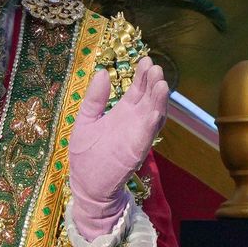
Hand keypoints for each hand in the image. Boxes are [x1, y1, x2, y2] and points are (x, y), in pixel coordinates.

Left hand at [67, 57, 169, 239]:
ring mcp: (137, 136)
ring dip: (158, 101)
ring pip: (153, 115)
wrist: (87, 186)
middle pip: (148, 98)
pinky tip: (156, 111)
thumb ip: (95, 98)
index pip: (137, 90)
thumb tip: (103, 72)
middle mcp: (134, 122)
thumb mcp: (86, 120)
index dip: (142, 75)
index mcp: (122, 113)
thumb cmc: (86, 155)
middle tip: (154, 67)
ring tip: (161, 83)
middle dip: (153, 83)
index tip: (146, 59)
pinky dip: (153, 123)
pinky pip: (147, 136)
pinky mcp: (135, 151)